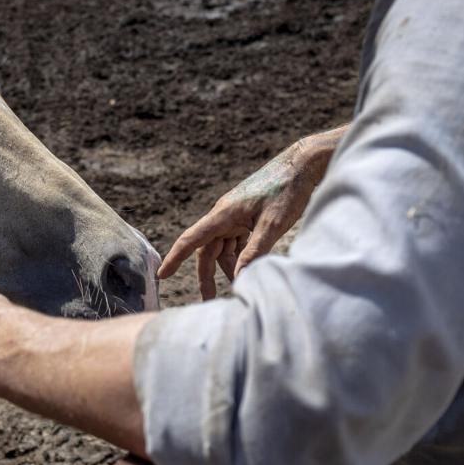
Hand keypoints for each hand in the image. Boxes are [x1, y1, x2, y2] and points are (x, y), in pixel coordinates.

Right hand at [158, 126, 345, 297]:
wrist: (301, 165)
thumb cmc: (287, 191)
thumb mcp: (272, 225)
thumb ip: (254, 252)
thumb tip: (238, 278)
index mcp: (223, 214)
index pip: (191, 240)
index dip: (175, 258)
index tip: (162, 275)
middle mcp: (224, 215)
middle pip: (206, 249)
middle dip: (206, 275)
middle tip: (209, 299)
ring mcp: (235, 215)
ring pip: (221, 246)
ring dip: (224, 267)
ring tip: (236, 286)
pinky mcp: (246, 216)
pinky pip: (234, 241)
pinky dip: (237, 256)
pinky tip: (246, 267)